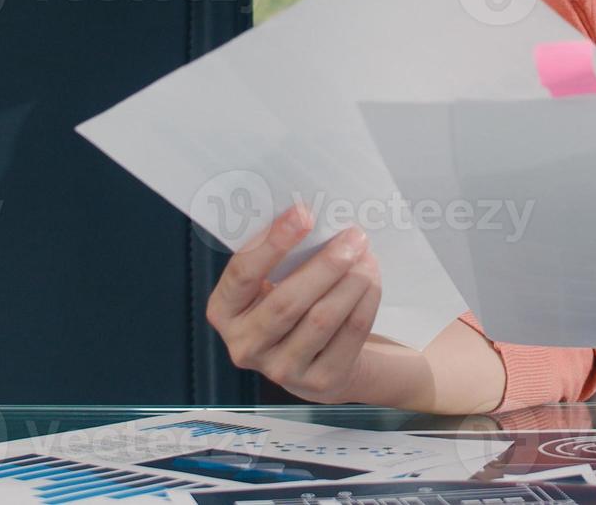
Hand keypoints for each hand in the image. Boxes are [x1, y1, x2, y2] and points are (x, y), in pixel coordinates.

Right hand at [205, 205, 382, 403]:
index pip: (242, 274)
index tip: (303, 213)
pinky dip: (365, 301)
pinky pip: (348, 334)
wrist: (318, 359)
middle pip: (287, 302)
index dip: (273, 242)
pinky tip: (371, 279)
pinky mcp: (318, 381)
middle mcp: (244, 346)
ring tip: (365, 254)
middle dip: (325, 264)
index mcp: (224, 312)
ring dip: (350, 281)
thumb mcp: (270, 283)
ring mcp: (280, 370)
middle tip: (352, 236)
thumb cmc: (289, 303)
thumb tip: (309, 216)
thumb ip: (278, 256)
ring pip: (322, 318)